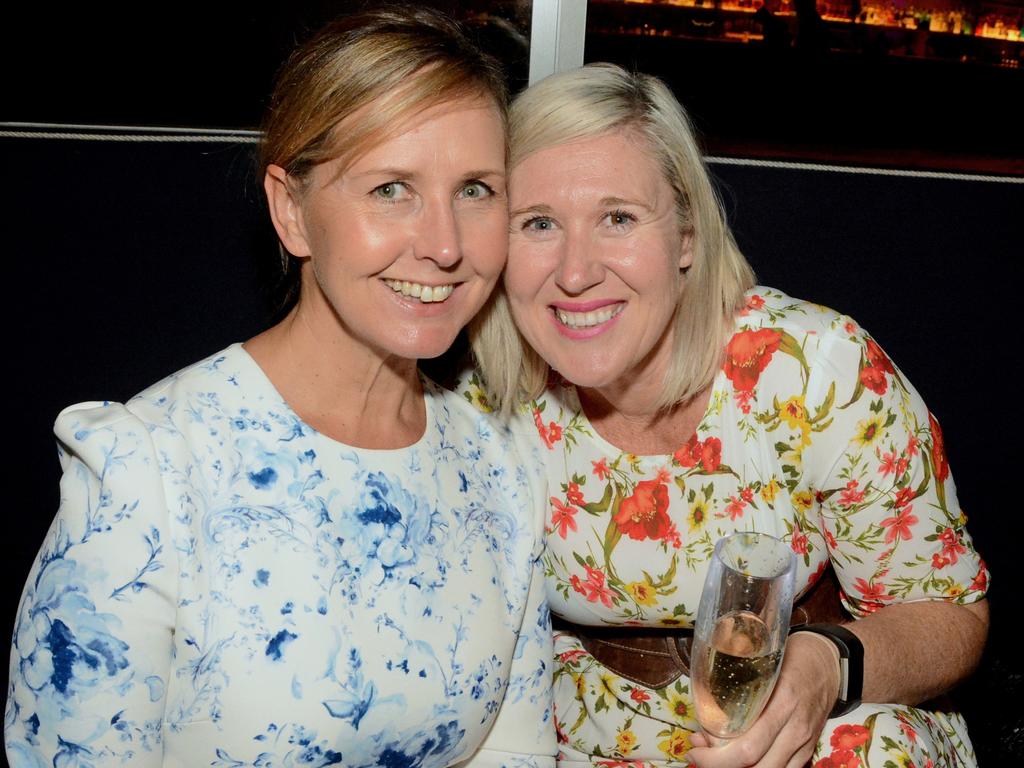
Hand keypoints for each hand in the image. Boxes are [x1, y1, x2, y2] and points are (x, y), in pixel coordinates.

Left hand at [687, 633, 839, 767]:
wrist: (828, 662)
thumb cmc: (790, 657)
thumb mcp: (763, 664)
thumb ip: (738, 687)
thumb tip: (705, 713)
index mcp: (781, 703)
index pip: (748, 748)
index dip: (716, 758)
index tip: (694, 749)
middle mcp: (795, 728)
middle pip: (757, 767)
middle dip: (721, 767)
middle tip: (700, 756)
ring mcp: (804, 742)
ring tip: (717, 757)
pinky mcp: (808, 749)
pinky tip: (742, 761)